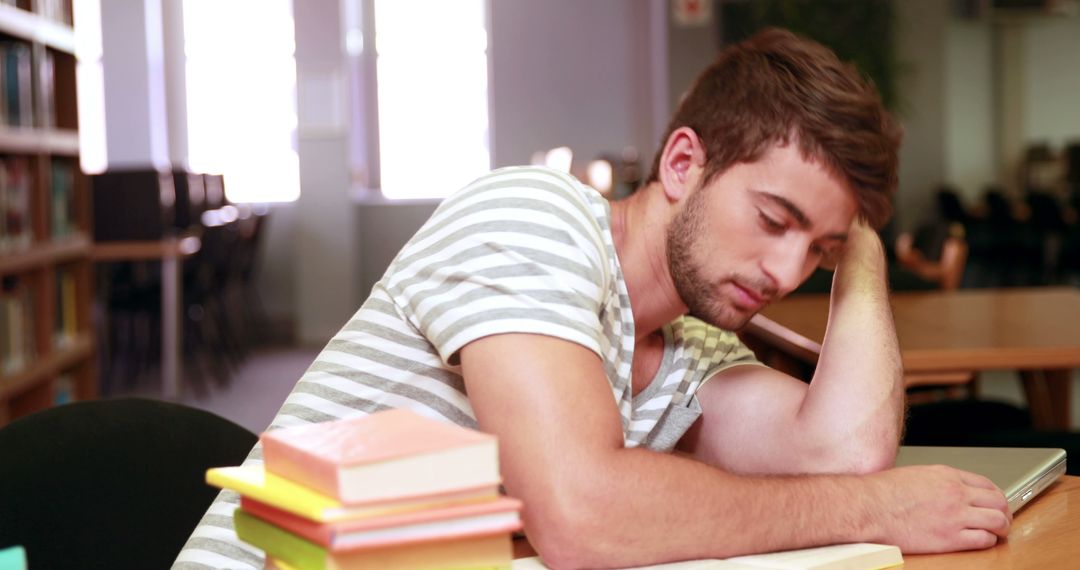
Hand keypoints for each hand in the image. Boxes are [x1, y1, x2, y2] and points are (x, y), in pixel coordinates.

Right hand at [867, 465, 1011, 552]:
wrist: (869, 508)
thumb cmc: (883, 492)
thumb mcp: (915, 475)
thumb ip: (937, 481)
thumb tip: (947, 490)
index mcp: (946, 475)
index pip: (986, 483)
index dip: (995, 495)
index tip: (995, 502)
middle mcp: (955, 493)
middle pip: (998, 501)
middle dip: (1004, 511)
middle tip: (1002, 519)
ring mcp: (955, 515)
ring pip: (997, 521)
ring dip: (1002, 528)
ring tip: (998, 532)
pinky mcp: (950, 538)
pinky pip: (983, 540)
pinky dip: (988, 541)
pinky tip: (982, 541)